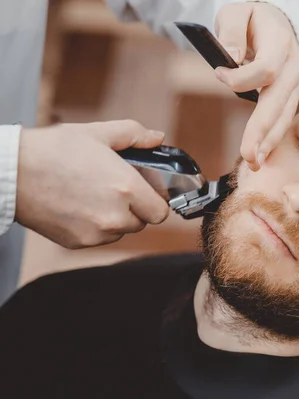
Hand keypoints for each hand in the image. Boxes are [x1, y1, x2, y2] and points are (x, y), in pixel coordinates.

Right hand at [15, 120, 169, 248]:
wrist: (10, 173)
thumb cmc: (52, 150)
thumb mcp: (97, 133)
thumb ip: (134, 135)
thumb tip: (157, 137)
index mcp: (126, 188)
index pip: (161, 211)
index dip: (156, 200)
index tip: (147, 191)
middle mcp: (115, 216)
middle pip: (143, 222)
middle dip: (136, 207)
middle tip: (118, 188)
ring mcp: (96, 233)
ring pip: (122, 231)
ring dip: (117, 218)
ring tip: (95, 195)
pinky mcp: (78, 242)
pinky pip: (100, 238)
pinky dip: (97, 226)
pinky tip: (80, 206)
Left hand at [214, 2, 298, 170]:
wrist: (273, 21)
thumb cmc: (250, 18)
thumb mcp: (237, 11)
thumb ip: (232, 30)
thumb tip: (231, 58)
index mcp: (281, 42)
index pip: (266, 69)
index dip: (241, 78)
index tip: (218, 73)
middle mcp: (294, 65)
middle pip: (278, 101)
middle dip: (262, 129)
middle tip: (248, 155)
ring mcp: (294, 83)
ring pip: (284, 115)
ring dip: (269, 141)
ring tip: (254, 163)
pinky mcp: (289, 95)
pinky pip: (283, 119)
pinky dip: (272, 139)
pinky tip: (261, 155)